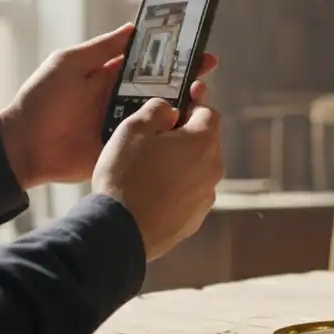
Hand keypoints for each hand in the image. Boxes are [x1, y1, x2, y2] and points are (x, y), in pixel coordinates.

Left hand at [0, 23, 218, 187]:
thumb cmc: (40, 99)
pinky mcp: (123, 150)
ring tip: (200, 98)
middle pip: (163, 89)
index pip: (150, 63)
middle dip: (187, 80)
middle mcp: (122, 101)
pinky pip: (150, 145)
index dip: (173, 55)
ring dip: (182, 108)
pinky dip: (167, 139)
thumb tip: (132, 27)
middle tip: (207, 72)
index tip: (197, 46)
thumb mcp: (69, 64)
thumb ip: (101, 48)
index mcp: (111, 77)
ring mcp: (125, 126)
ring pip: (161, 116)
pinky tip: (184, 131)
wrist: (23, 146)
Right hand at [92, 84, 223, 261]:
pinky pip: (189, 194)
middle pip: (206, 142)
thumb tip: (170, 109)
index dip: (194, 105)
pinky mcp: (194, 219)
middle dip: (186, 135)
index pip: (209, 113)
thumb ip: (156, 110)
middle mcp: (213, 169)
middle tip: (157, 136)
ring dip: (182, 163)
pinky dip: (177, 188)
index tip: (180, 102)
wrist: (120, 231)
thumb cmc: (125, 176)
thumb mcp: (133, 129)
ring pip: (198, 169)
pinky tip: (153, 192)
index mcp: (203, 143)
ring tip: (151, 167)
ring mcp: (206, 197)